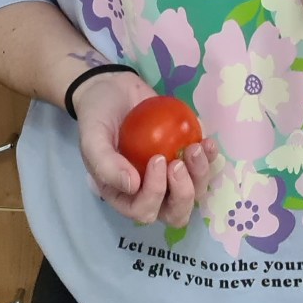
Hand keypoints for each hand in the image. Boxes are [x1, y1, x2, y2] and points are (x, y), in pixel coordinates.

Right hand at [73, 70, 217, 227]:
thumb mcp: (92, 138)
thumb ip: (106, 164)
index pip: (144, 211)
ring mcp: (170, 174)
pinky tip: (207, 142)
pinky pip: (204, 165)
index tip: (156, 159)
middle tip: (177, 162)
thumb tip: (133, 186)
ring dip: (200, 175)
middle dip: (183, 193)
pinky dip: (210, 158)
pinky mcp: (183, 154)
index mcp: (124, 195)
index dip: (155, 193)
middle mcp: (149, 191)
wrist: (112, 89)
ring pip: (195, 192)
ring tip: (195, 148)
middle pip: (175, 212)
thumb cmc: (98, 117)